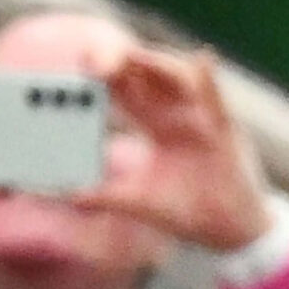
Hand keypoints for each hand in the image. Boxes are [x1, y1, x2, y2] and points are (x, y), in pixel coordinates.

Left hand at [80, 44, 271, 250]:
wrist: (225, 231)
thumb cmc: (186, 210)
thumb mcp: (136, 200)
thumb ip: (101, 195)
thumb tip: (63, 194)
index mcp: (155, 125)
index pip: (127, 91)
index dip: (105, 76)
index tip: (81, 66)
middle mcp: (176, 115)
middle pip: (148, 76)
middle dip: (123, 62)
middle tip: (95, 59)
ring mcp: (202, 119)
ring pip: (179, 78)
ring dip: (156, 64)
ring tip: (132, 57)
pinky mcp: (225, 132)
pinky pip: (218, 101)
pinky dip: (210, 80)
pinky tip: (203, 59)